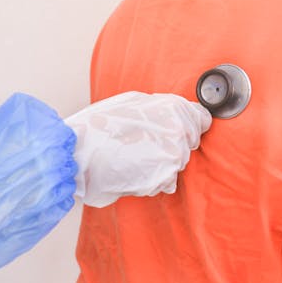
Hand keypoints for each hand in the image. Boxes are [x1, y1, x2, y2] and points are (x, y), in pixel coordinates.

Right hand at [65, 91, 211, 207]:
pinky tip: (135, 168)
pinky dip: (154, 178)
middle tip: (147, 142)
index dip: (191, 124)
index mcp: (172, 107)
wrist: (79, 154)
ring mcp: (173, 156)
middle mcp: (178, 131)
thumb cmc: (100, 126)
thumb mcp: (131, 102)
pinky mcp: (164, 178)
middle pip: (190, 141)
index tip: (181, 128)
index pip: (201, 119)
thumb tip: (177, 114)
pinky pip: (166, 180)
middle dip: (174, 143)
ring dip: (162, 161)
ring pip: (178, 161)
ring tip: (135, 154)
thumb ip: (161, 108)